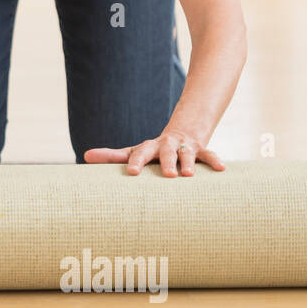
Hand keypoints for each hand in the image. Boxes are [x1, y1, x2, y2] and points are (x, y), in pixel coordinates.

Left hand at [84, 128, 225, 176]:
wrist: (183, 132)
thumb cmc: (153, 151)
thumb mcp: (134, 152)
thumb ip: (111, 156)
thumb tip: (85, 156)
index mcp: (148, 147)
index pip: (140, 153)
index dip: (136, 162)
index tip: (132, 173)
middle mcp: (167, 145)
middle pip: (166, 152)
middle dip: (167, 162)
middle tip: (168, 175)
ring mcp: (185, 147)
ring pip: (187, 154)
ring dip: (188, 163)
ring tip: (189, 176)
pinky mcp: (201, 151)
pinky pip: (209, 155)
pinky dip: (214, 161)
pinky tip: (222, 169)